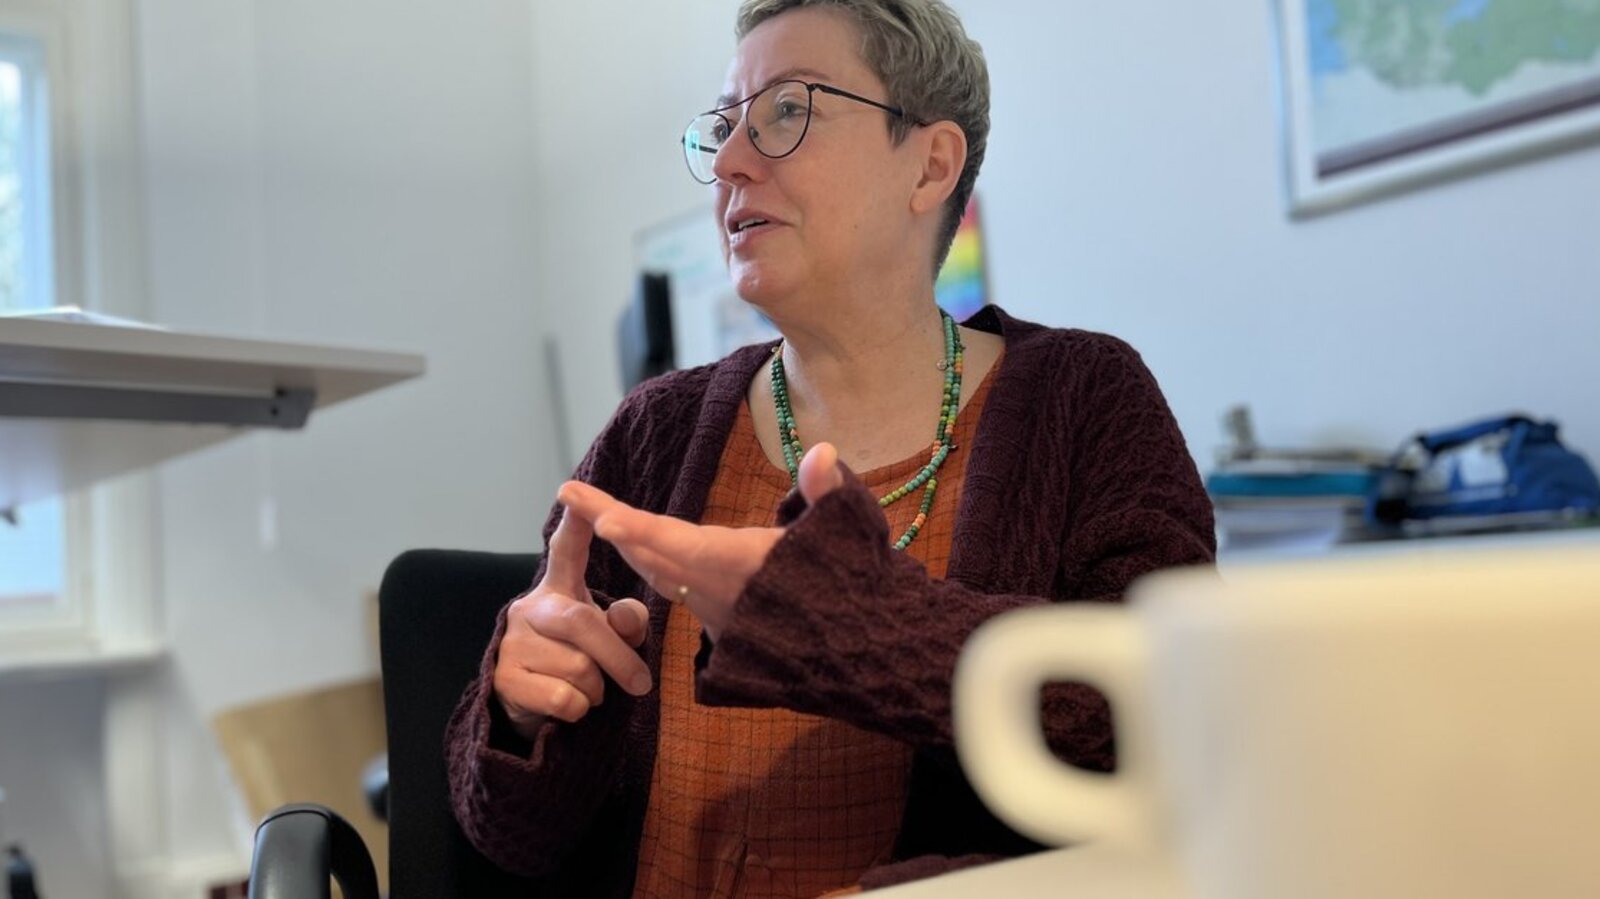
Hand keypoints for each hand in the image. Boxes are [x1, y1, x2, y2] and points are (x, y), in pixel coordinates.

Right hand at [492, 504, 653, 738]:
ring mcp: (512, 642)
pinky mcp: (503, 678)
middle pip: (583, 622)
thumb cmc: (577, 661)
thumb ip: (625, 623)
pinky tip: (569, 706)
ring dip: (598, 690)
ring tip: (590, 690)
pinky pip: (563, 698)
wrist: (530, 707)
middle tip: (642, 683)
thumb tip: (627, 618)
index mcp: (558, 590)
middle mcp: (530, 608)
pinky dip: (579, 709)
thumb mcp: (606, 638)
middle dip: (620, 657)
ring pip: (578, 668)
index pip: (566, 551)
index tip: (574, 494)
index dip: (575, 526)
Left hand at [557, 443, 846, 640]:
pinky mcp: (719, 616)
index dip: (638, 531)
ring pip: (657, 571)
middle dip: (610, 524)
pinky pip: (671, 584)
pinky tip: (628, 540)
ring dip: (624, 541)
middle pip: (652, 554)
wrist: (855, 651)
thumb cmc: (849, 589)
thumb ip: (827, 492)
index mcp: (739, 567)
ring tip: (590, 511)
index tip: (601, 519)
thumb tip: (824, 451)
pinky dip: (645, 558)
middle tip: (568, 494)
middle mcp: (717, 589)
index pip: (678, 545)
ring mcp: (714, 606)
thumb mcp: (843, 534)